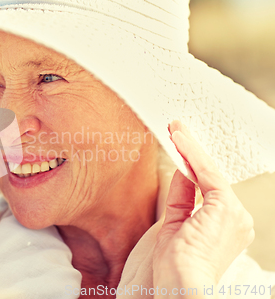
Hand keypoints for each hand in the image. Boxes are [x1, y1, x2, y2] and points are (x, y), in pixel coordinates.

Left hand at [153, 121, 254, 296]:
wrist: (180, 286)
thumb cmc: (174, 266)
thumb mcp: (176, 223)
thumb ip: (182, 197)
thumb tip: (183, 171)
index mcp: (225, 226)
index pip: (207, 188)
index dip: (191, 166)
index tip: (179, 148)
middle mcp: (236, 218)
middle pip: (209, 177)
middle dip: (191, 153)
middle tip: (176, 130)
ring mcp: (234, 212)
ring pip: (208, 172)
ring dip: (190, 147)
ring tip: (174, 128)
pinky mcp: (226, 207)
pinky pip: (206, 173)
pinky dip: (192, 154)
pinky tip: (179, 138)